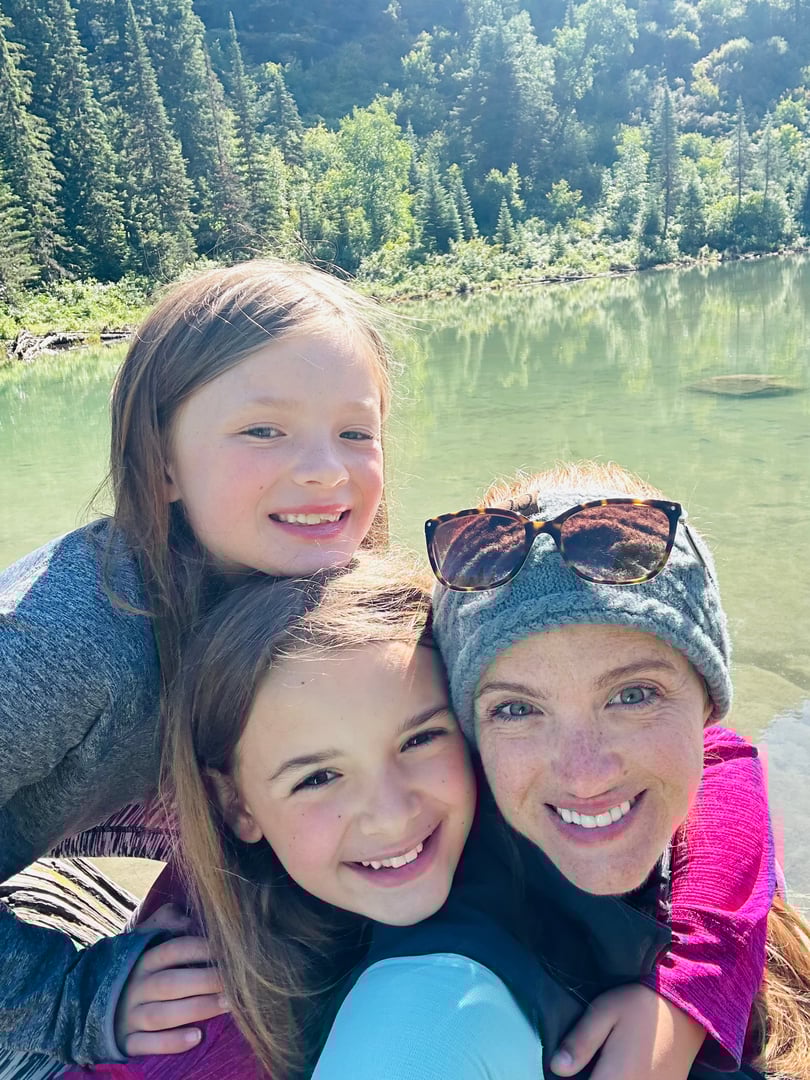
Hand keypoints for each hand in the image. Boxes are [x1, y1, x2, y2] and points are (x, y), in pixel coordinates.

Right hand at [114, 903, 227, 1057]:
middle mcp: (135, 986)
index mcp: (142, 959)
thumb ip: (166, 921)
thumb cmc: (133, 966)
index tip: (228, 953)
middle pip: (172, 983)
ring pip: (163, 1015)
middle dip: (207, 981)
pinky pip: (147, 1045)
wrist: (89, 1002)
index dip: (202, 949)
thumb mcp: (143, 938)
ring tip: (227, 1005)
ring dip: (197, 1009)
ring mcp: (129, 1015)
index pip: (174, 950)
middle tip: (236, 983)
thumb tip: (189, 919)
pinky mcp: (126, 1040)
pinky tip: (196, 1037)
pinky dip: (171, 1042)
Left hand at [549, 984, 704, 1079]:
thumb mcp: (604, 1012)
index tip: (569, 1069)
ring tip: (598, 1064)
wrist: (686, 1005)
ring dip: (606, 1079)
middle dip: (590, 1078)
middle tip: (584, 1063)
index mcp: (617, 1078)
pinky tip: (617, 1067)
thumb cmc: (640, 1005)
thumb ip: (580, 1043)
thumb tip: (556, 1068)